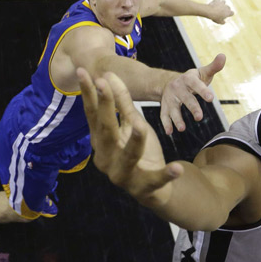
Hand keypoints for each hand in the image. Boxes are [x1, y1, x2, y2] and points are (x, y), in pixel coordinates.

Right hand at [77, 68, 178, 201]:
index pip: (92, 115)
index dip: (88, 94)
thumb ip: (122, 103)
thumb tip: (109, 75)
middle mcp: (106, 158)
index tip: (84, 72)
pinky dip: (166, 174)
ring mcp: (123, 175)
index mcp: (100, 141)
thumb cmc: (137, 150)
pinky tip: (176, 167)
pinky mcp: (144, 187)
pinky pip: (156, 179)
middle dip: (106, 106)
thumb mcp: (132, 124)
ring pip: (129, 156)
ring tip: (141, 126)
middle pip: (106, 130)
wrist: (152, 188)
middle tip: (104, 83)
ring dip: (136, 141)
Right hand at [160, 53, 225, 134]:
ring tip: (182, 128)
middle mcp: (178, 88)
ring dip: (177, 118)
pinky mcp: (165, 107)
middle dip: (192, 108)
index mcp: (188, 79)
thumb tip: (223, 55)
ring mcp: (170, 98)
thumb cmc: (192, 79)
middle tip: (199, 117)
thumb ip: (213, 67)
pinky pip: (164, 115)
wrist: (169, 82)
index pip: (196, 84)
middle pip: (186, 98)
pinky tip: (170, 132)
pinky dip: (166, 124)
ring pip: (173, 109)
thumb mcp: (202, 72)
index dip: (203, 91)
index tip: (211, 99)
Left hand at [206, 0, 232, 23]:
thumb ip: (223, 22)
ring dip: (222, 3)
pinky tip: (216, 1)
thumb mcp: (219, 22)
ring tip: (218, 6)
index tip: (226, 16)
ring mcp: (222, 3)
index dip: (229, 14)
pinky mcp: (218, 0)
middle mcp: (226, 7)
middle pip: (228, 7)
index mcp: (228, 12)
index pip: (232, 13)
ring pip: (224, 1)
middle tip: (220, 12)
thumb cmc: (215, 17)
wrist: (210, 11)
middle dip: (225, 9)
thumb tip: (224, 22)